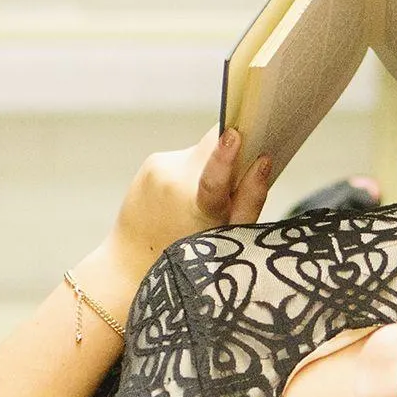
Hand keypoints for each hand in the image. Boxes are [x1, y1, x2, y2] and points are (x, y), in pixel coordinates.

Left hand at [107, 127, 272, 279]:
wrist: (132, 262)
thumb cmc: (189, 258)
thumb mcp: (228, 239)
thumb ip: (250, 202)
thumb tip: (264, 161)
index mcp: (197, 210)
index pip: (212, 178)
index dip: (226, 156)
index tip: (234, 135)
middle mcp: (173, 183)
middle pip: (215, 145)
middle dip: (232, 155)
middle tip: (232, 183)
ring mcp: (158, 169)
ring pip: (201, 153)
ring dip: (208, 168)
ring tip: (197, 202)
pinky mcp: (151, 163)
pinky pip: (184, 158)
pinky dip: (190, 172)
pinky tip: (180, 199)